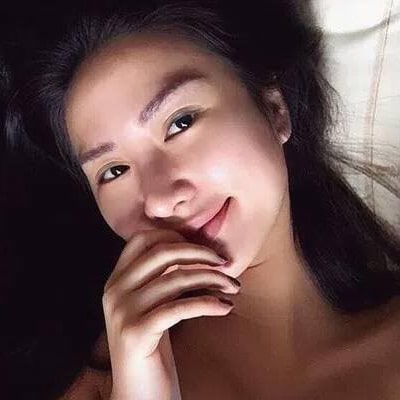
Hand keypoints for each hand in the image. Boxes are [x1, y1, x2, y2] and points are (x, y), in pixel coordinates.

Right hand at [103, 229, 239, 399]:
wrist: (138, 393)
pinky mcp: (136, 333)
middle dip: (200, 254)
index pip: (143, 239)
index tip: (202, 250)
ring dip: (212, 278)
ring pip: (176, 278)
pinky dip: (208, 303)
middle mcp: (114, 290)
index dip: (175, 236)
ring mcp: (122, 311)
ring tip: (233, 286)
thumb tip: (193, 248)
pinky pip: (180, 307)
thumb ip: (160, 278)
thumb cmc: (153, 346)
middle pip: (163, 253)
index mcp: (116, 279)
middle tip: (226, 264)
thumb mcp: (152, 305)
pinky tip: (226, 307)